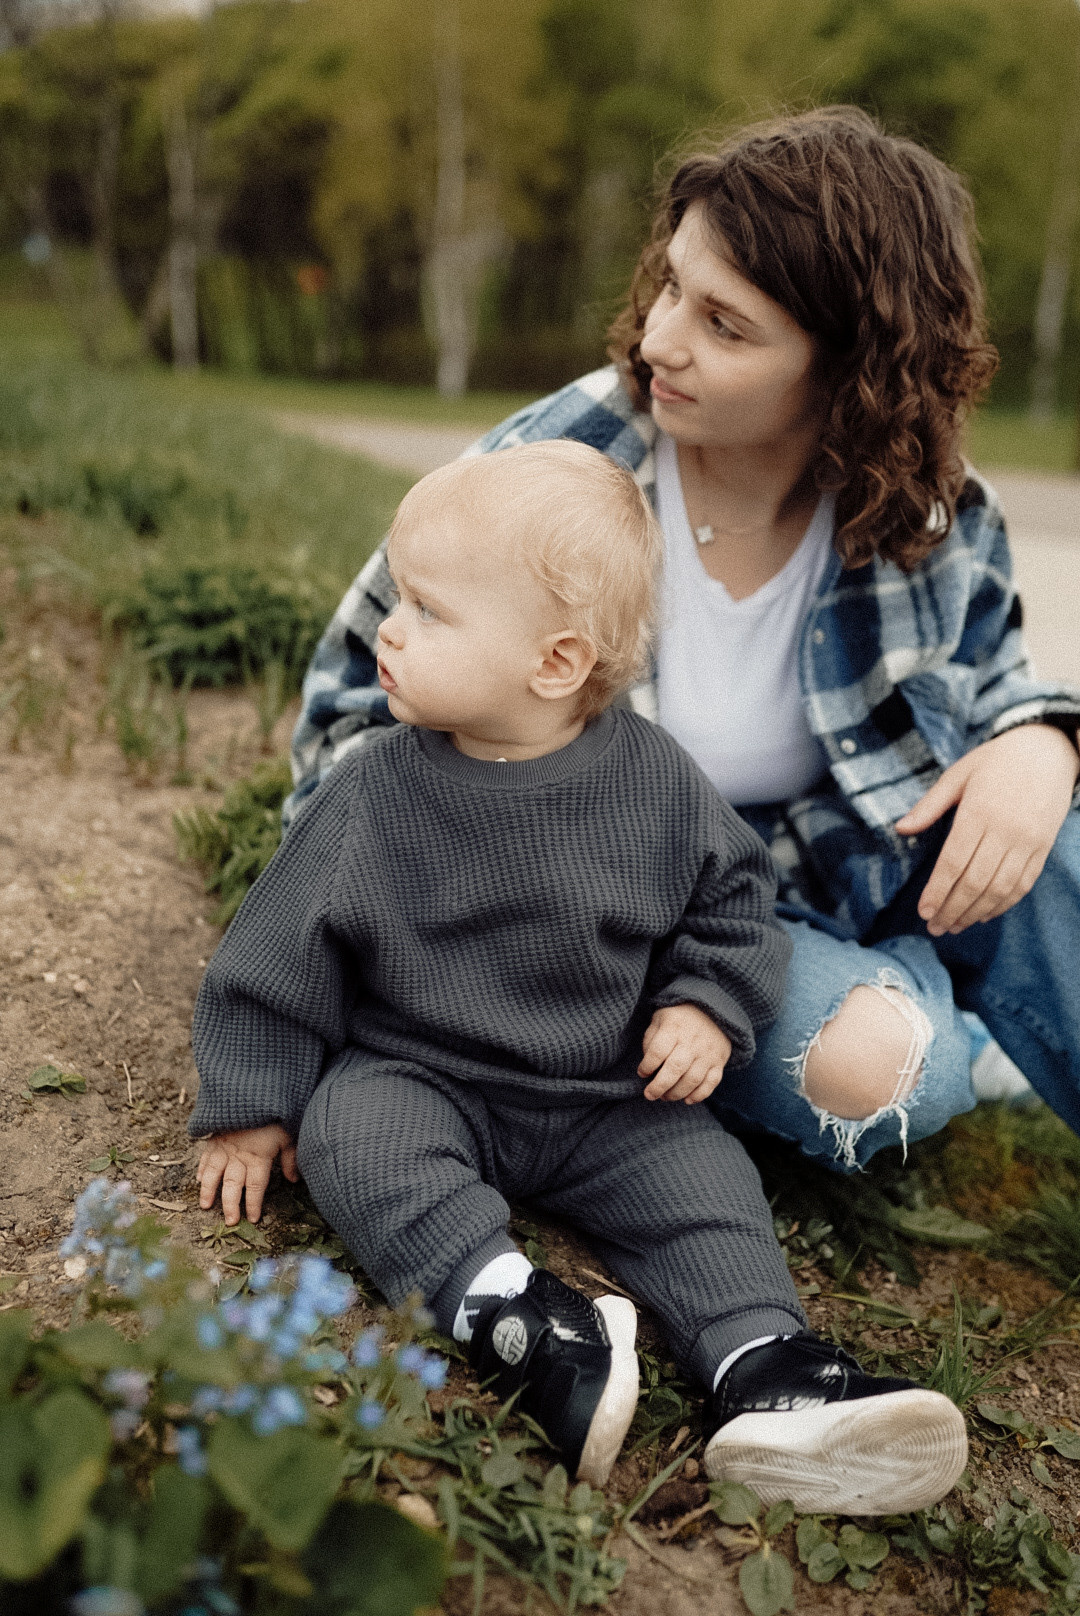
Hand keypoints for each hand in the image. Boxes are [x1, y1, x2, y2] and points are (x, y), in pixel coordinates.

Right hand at [196, 1123, 298, 1225]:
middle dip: (230, 1205)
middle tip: (229, 1222)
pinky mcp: (214, 1136)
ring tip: (205, 1206)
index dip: (253, 1204)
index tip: (252, 1219)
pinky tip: (198, 1179)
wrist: (252, 1090)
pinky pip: (205, 1156)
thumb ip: (290, 1158)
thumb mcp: (289, 1134)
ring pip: (213, 1173)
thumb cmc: (274, 1113)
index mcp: (258, 1157)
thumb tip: (294, 1180)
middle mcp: (238, 1155)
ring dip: (208, 1191)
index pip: (255, 1187)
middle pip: (233, 1185)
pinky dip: (202, 1168)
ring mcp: (223, 1146)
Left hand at [639, 1003, 731, 1103]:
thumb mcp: (660, 1019)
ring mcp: (708, 1052)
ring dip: (676, 1093)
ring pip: (692, 1080)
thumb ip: (651, 1040)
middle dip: (659, 1086)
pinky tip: (687, 1100)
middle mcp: (692, 1041)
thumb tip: (648, 1067)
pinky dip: (699, 1095)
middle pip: (675, 1069)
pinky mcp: (719, 1061)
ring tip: (665, 1097)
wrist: (713, 1010)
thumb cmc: (679, 1018)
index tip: (642, 1072)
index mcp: (674, 1028)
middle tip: (649, 1095)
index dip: (647, 1066)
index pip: (658, 1051)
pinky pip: (711, 1083)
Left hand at [895, 724, 1078, 936]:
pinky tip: (984, 914)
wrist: (1048, 751)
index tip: (923, 911)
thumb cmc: (996, 761)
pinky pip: (1024, 884)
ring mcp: (1028, 841)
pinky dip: (1004, 904)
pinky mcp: (1043, 848)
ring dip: (975, 912)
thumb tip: (900, 828)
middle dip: (952, 909)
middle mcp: (1005, 830)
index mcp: (979, 812)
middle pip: (975, 881)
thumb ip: (929, 805)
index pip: (954, 862)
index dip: (937, 891)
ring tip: (955, 926)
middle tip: (934, 928)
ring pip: (1000, 888)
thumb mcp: (958, 774)